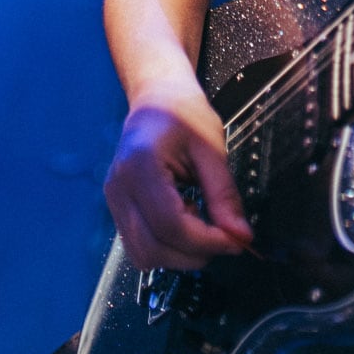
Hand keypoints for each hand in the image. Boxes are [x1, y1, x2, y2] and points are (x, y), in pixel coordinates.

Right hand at [104, 78, 253, 271]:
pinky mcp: (117, 209)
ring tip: (200, 221)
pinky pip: (139, 246)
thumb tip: (240, 236)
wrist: (157, 98)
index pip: (169, 224)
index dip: (205, 241)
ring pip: (143, 255)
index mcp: (140, 166)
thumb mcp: (211, 148)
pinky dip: (167, 247)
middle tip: (224, 236)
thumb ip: (224, 195)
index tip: (235, 241)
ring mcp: (113, 201)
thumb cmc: (184, 114)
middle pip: (152, 248)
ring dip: (179, 254)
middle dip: (193, 254)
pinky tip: (183, 220)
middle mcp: (119, 188)